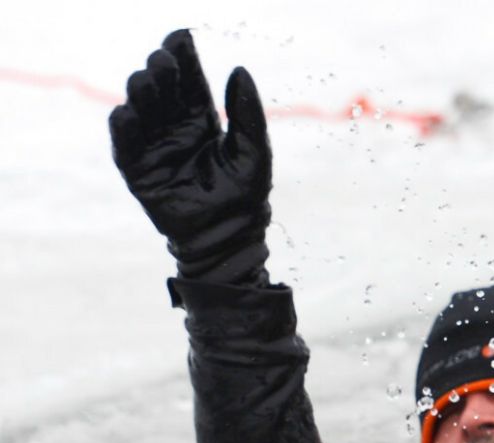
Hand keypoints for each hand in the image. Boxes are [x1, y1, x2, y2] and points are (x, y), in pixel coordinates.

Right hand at [109, 29, 272, 283]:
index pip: (189, 82)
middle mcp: (174, 129)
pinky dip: (124, 129)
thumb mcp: (253, 150)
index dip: (183, 58)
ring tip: (145, 81)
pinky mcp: (139, 171)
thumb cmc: (245, 195)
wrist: (230, 237)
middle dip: (160, 72)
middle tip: (163, 61)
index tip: (181, 37)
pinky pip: (126, 146)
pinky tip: (125, 113)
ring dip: (141, 94)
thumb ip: (247, 113)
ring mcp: (155, 148)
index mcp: (201, 120)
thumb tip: (240, 70)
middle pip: (162, 91)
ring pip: (141, 112)